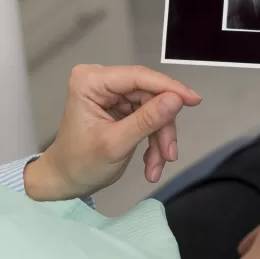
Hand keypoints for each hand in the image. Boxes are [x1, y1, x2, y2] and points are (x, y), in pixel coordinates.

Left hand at [24, 64, 201, 200]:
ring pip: (154, 108)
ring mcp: (113, 94)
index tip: (194, 101)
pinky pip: (149, 118)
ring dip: (160, 138)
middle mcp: (102, 81)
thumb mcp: (115, 144)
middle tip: (169, 154)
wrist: (65, 181)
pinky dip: (154, 141)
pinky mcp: (122, 107)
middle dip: (162, 127)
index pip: (138, 77)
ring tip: (157, 165)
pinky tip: (152, 163)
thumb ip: (146, 121)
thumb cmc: (80, 164)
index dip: (169, 88)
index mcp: (91, 81)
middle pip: (150, 95)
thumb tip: (176, 100)